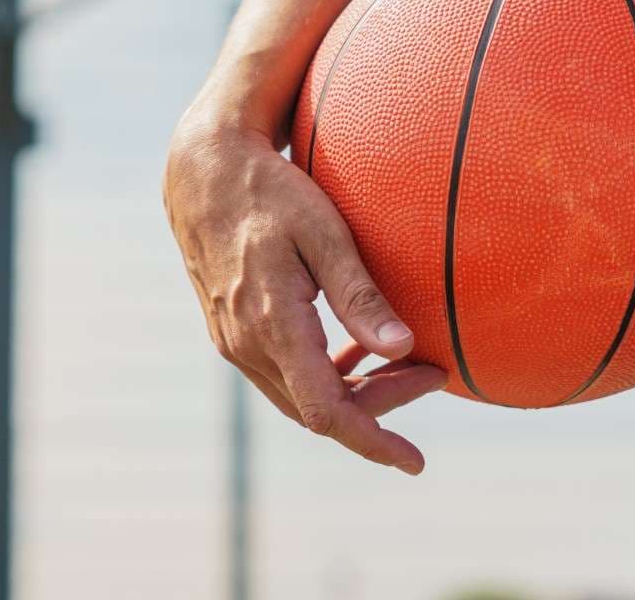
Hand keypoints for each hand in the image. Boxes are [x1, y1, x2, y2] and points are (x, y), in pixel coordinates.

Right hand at [163, 108, 447, 473]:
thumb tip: (403, 347)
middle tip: (432, 374)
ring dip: (353, 390)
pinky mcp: (229, 328)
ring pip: (299, 393)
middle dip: (378, 408)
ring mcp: (232, 339)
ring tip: (405, 364)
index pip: (327, 413)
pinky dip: (323, 372)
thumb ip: (359, 295)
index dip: (373, 442)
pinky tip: (355, 349)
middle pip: (318, 410)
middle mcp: (245, 343)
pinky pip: (281, 371)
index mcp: (272, 325)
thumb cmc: (269, 191)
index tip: (414, 461)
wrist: (201, 172)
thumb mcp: (323, 233)